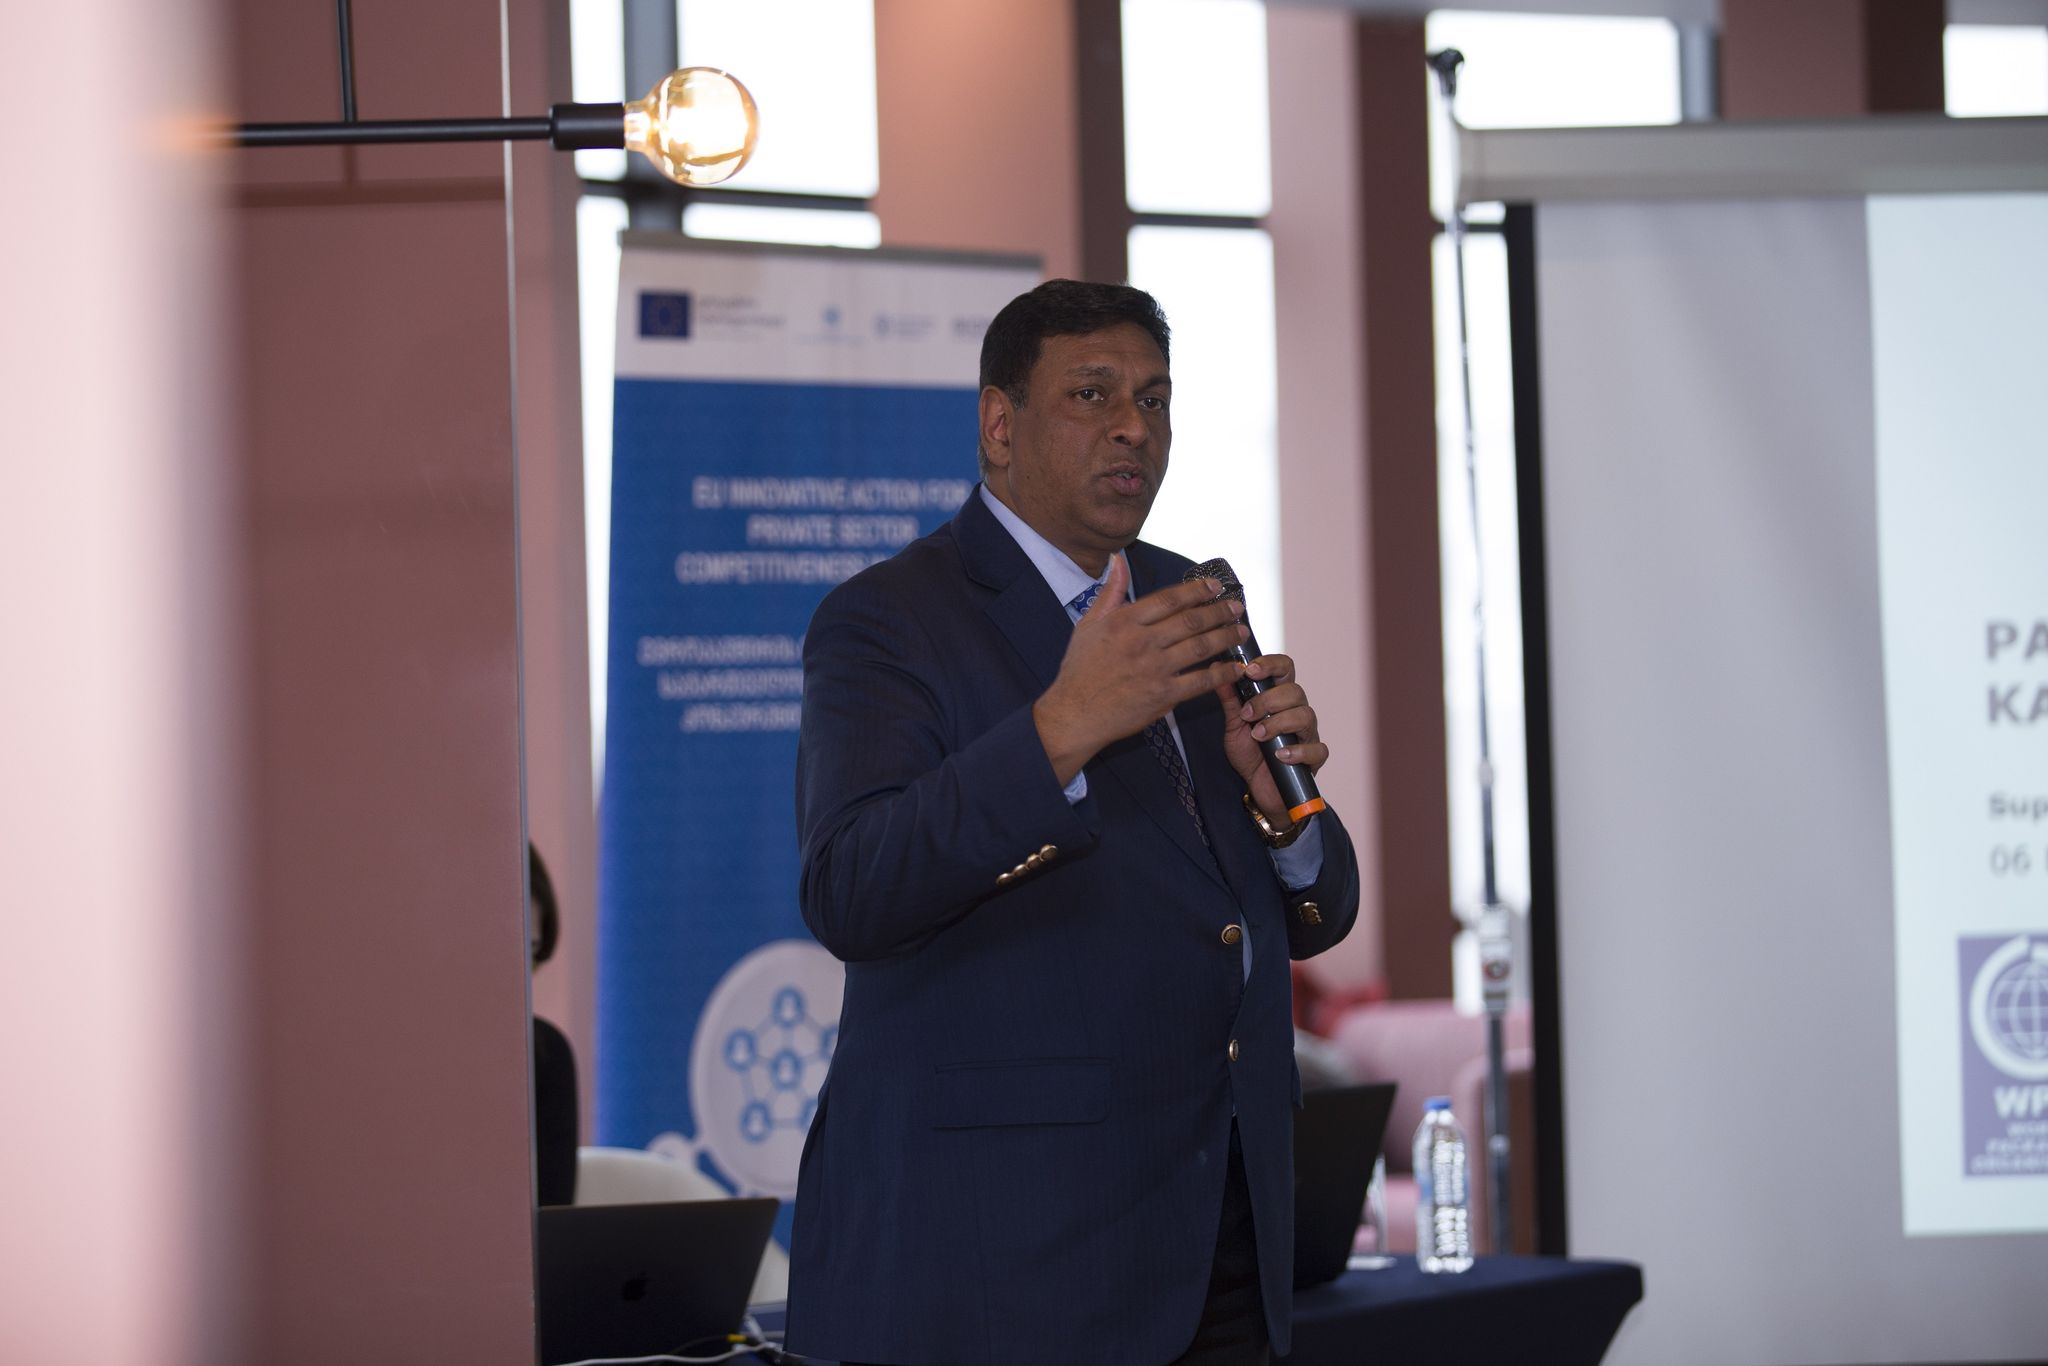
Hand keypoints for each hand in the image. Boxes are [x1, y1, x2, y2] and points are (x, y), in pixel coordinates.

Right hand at [1033, 554, 1248, 783]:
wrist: (1074, 714)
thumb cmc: (1079, 670)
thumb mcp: (1088, 624)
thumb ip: (1109, 592)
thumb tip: (1117, 560)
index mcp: (1124, 622)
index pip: (1169, 599)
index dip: (1196, 590)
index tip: (1214, 586)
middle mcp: (1142, 642)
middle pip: (1191, 620)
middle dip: (1219, 611)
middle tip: (1236, 607)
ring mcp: (1154, 669)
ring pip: (1200, 647)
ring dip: (1225, 636)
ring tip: (1241, 631)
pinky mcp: (1163, 696)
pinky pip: (1200, 681)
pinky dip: (1221, 673)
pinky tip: (1236, 668)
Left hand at [1213, 653, 1327, 824]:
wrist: (1257, 788)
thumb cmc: (1250, 753)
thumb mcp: (1233, 725)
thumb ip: (1229, 699)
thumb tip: (1217, 667)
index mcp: (1279, 698)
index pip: (1285, 668)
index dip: (1270, 664)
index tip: (1249, 670)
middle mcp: (1297, 711)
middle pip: (1295, 691)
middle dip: (1268, 700)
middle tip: (1247, 714)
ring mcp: (1308, 734)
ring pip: (1306, 716)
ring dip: (1279, 723)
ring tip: (1258, 735)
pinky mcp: (1314, 759)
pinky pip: (1318, 749)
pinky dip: (1299, 751)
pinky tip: (1280, 756)